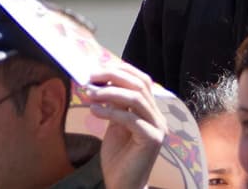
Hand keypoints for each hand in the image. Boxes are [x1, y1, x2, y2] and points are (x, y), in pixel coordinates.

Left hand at [88, 63, 166, 188]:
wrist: (123, 183)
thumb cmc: (118, 154)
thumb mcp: (114, 122)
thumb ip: (113, 103)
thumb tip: (97, 79)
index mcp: (151, 110)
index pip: (141, 80)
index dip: (119, 70)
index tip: (95, 70)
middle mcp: (158, 117)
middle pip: (139, 84)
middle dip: (112, 77)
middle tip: (89, 78)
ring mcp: (158, 128)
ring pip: (136, 98)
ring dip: (109, 92)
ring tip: (89, 94)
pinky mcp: (152, 140)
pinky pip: (131, 118)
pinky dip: (110, 111)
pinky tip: (94, 111)